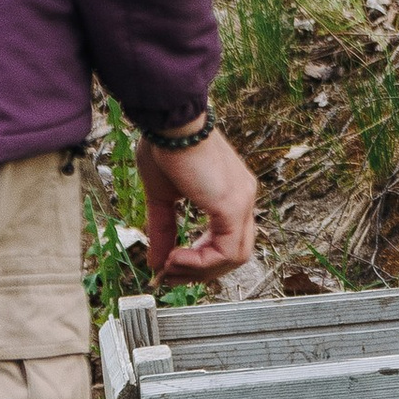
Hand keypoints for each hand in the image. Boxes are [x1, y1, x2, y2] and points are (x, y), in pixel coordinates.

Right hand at [138, 126, 259, 281]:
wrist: (170, 122)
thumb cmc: (166, 146)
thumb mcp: (162, 198)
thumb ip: (163, 230)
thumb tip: (155, 263)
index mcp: (231, 194)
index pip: (228, 240)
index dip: (201, 260)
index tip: (170, 265)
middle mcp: (243, 198)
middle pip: (235, 253)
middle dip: (201, 272)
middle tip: (169, 276)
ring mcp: (242, 201)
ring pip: (234, 257)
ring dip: (200, 270)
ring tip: (170, 265)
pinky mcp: (232, 205)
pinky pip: (226, 251)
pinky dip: (200, 262)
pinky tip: (176, 257)